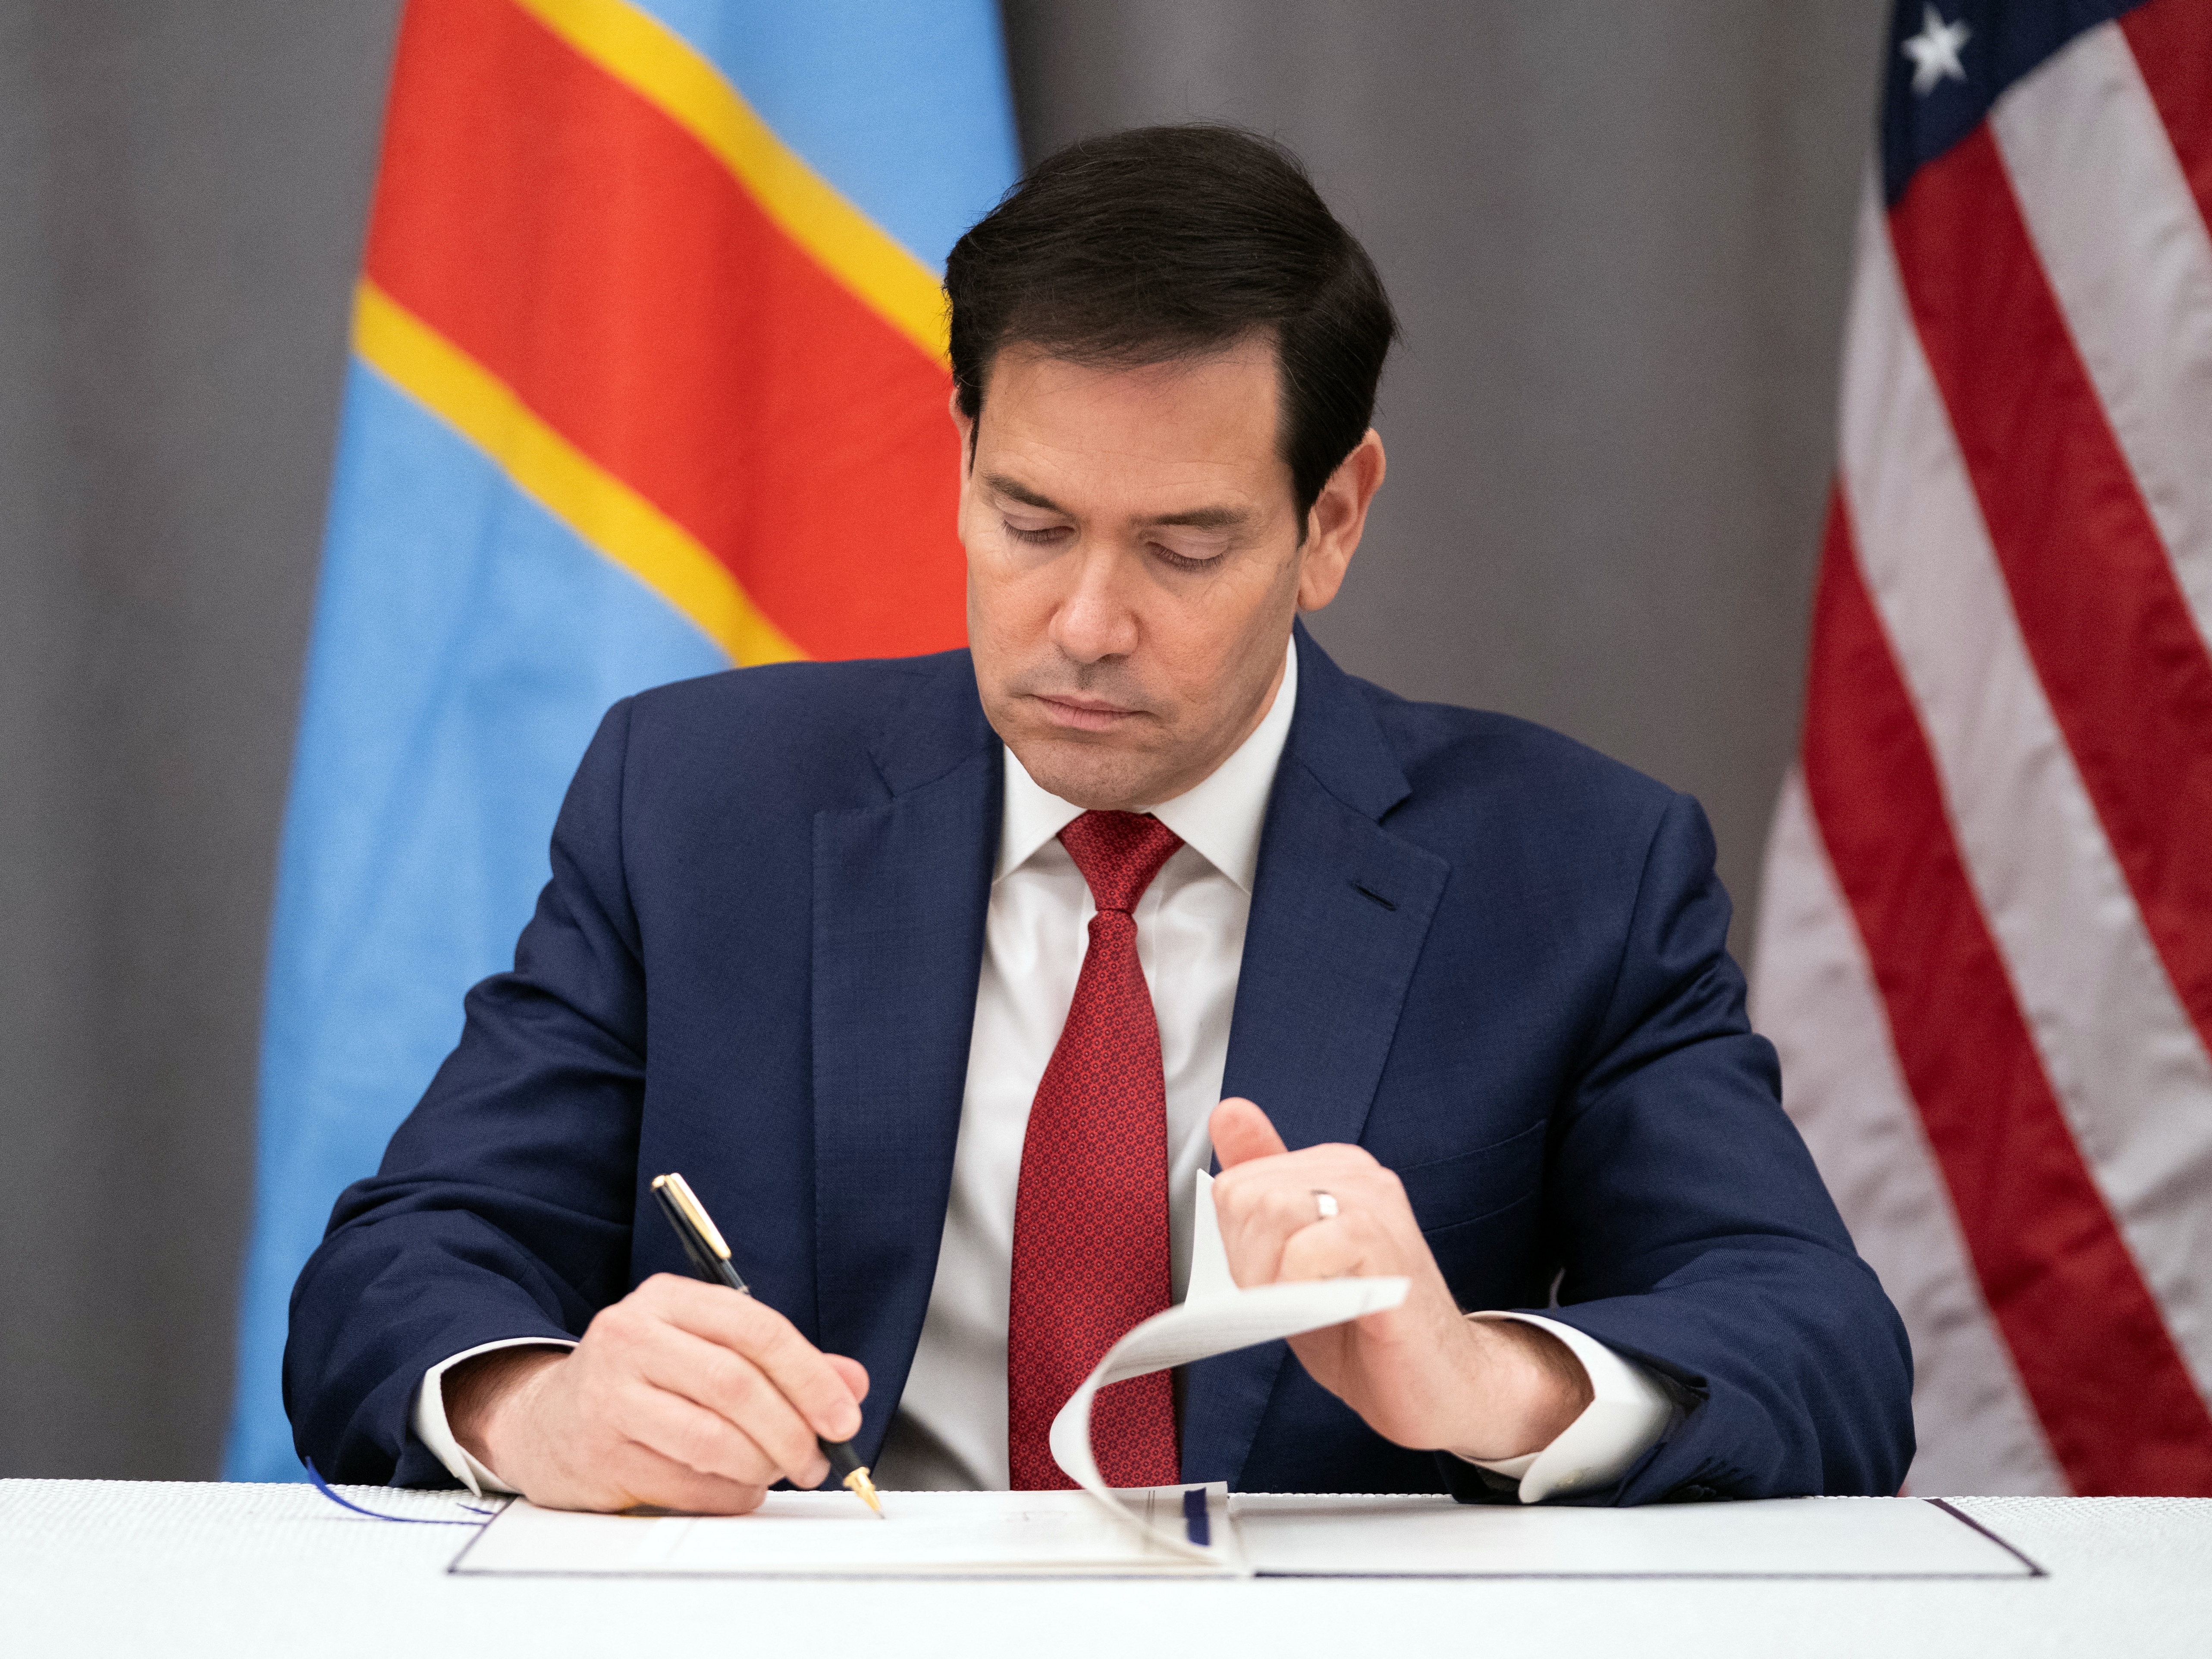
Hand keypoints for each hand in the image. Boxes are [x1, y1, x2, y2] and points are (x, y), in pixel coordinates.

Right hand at [445, 1274, 868, 1512]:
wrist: (545, 1419)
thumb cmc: (643, 1380)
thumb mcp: (707, 1347)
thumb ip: (781, 1361)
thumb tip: (851, 1383)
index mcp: (668, 1298)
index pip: (757, 1329)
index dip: (812, 1376)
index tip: (844, 1416)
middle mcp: (632, 1337)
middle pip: (737, 1385)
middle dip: (793, 1430)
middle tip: (818, 1459)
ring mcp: (609, 1396)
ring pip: (712, 1439)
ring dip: (762, 1466)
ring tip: (778, 1472)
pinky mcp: (599, 1454)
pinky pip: (685, 1484)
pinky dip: (727, 1495)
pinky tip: (737, 1488)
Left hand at [1208, 1098, 1590, 1462]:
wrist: (1438, 1386)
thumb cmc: (1363, 1330)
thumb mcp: (1291, 1261)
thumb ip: (1260, 1186)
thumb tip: (1228, 1111)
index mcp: (1332, 1169)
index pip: (1236, 1186)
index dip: (1241, 1251)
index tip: (1281, 1284)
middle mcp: (1356, 1173)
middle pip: (1247, 1197)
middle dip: (1251, 1264)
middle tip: (1298, 1301)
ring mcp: (1375, 1202)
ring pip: (1271, 1210)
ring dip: (1272, 1278)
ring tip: (1313, 1305)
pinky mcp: (1384, 1241)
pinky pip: (1307, 1248)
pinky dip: (1299, 1287)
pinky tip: (1327, 1307)